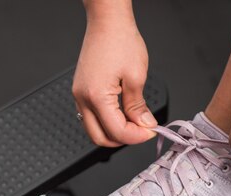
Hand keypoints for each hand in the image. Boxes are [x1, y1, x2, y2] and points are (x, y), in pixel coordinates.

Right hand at [72, 16, 156, 146]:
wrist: (107, 22)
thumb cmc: (120, 41)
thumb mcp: (136, 76)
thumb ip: (138, 107)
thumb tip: (144, 124)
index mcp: (96, 97)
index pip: (117, 131)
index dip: (136, 136)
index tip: (150, 131)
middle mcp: (83, 99)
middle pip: (99, 138)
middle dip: (122, 139)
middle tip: (141, 131)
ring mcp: (79, 95)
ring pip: (94, 129)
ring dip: (114, 132)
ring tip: (133, 122)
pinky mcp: (81, 91)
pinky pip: (91, 116)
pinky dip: (106, 121)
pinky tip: (122, 114)